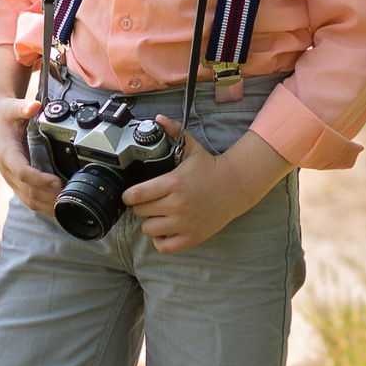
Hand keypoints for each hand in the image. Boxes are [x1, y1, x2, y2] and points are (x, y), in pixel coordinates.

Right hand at [0, 51, 61, 215]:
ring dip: (47, 205)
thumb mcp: (12, 108)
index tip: (59, 181)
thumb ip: (23, 107)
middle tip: (71, 196)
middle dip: (49, 197)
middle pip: (28, 192)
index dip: (41, 180)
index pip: (24, 173)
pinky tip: (58, 206)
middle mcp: (7, 170)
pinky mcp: (16, 181)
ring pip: (28, 200)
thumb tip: (34, 105)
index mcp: (7, 153)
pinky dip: (43, 204)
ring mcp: (11, 178)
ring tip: (68, 205)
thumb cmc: (3, 115)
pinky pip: (29, 198)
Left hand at [121, 120, 289, 254]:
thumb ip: (173, 132)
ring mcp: (185, 223)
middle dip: (140, 206)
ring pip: (149, 230)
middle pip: (141, 212)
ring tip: (156, 215)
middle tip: (146, 202)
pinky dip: (160, 241)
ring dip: (149, 223)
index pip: (137, 194)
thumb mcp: (191, 148)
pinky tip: (164, 230)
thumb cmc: (210, 168)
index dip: (129, 195)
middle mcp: (178, 205)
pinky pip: (165, 247)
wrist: (236, 186)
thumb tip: (157, 118)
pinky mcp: (193, 236)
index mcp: (174, 183)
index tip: (130, 194)